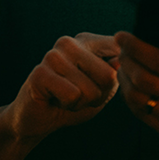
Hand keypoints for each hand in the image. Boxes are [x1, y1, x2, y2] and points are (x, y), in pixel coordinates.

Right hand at [1, 33, 119, 143]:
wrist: (38, 119)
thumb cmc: (74, 100)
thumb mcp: (103, 88)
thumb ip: (115, 73)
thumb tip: (119, 63)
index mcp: (87, 41)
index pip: (119, 49)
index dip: (120, 75)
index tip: (107, 84)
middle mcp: (69, 42)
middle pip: (109, 76)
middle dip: (99, 95)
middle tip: (79, 94)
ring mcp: (53, 56)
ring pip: (90, 90)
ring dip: (82, 103)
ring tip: (66, 97)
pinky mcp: (40, 73)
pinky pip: (73, 96)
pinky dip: (69, 106)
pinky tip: (55, 100)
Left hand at [116, 9, 158, 152]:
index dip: (137, 47)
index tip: (123, 36)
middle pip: (145, 80)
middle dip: (126, 60)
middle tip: (121, 48)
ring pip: (139, 100)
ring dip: (124, 79)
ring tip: (122, 63)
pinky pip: (142, 115)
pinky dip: (129, 98)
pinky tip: (128, 84)